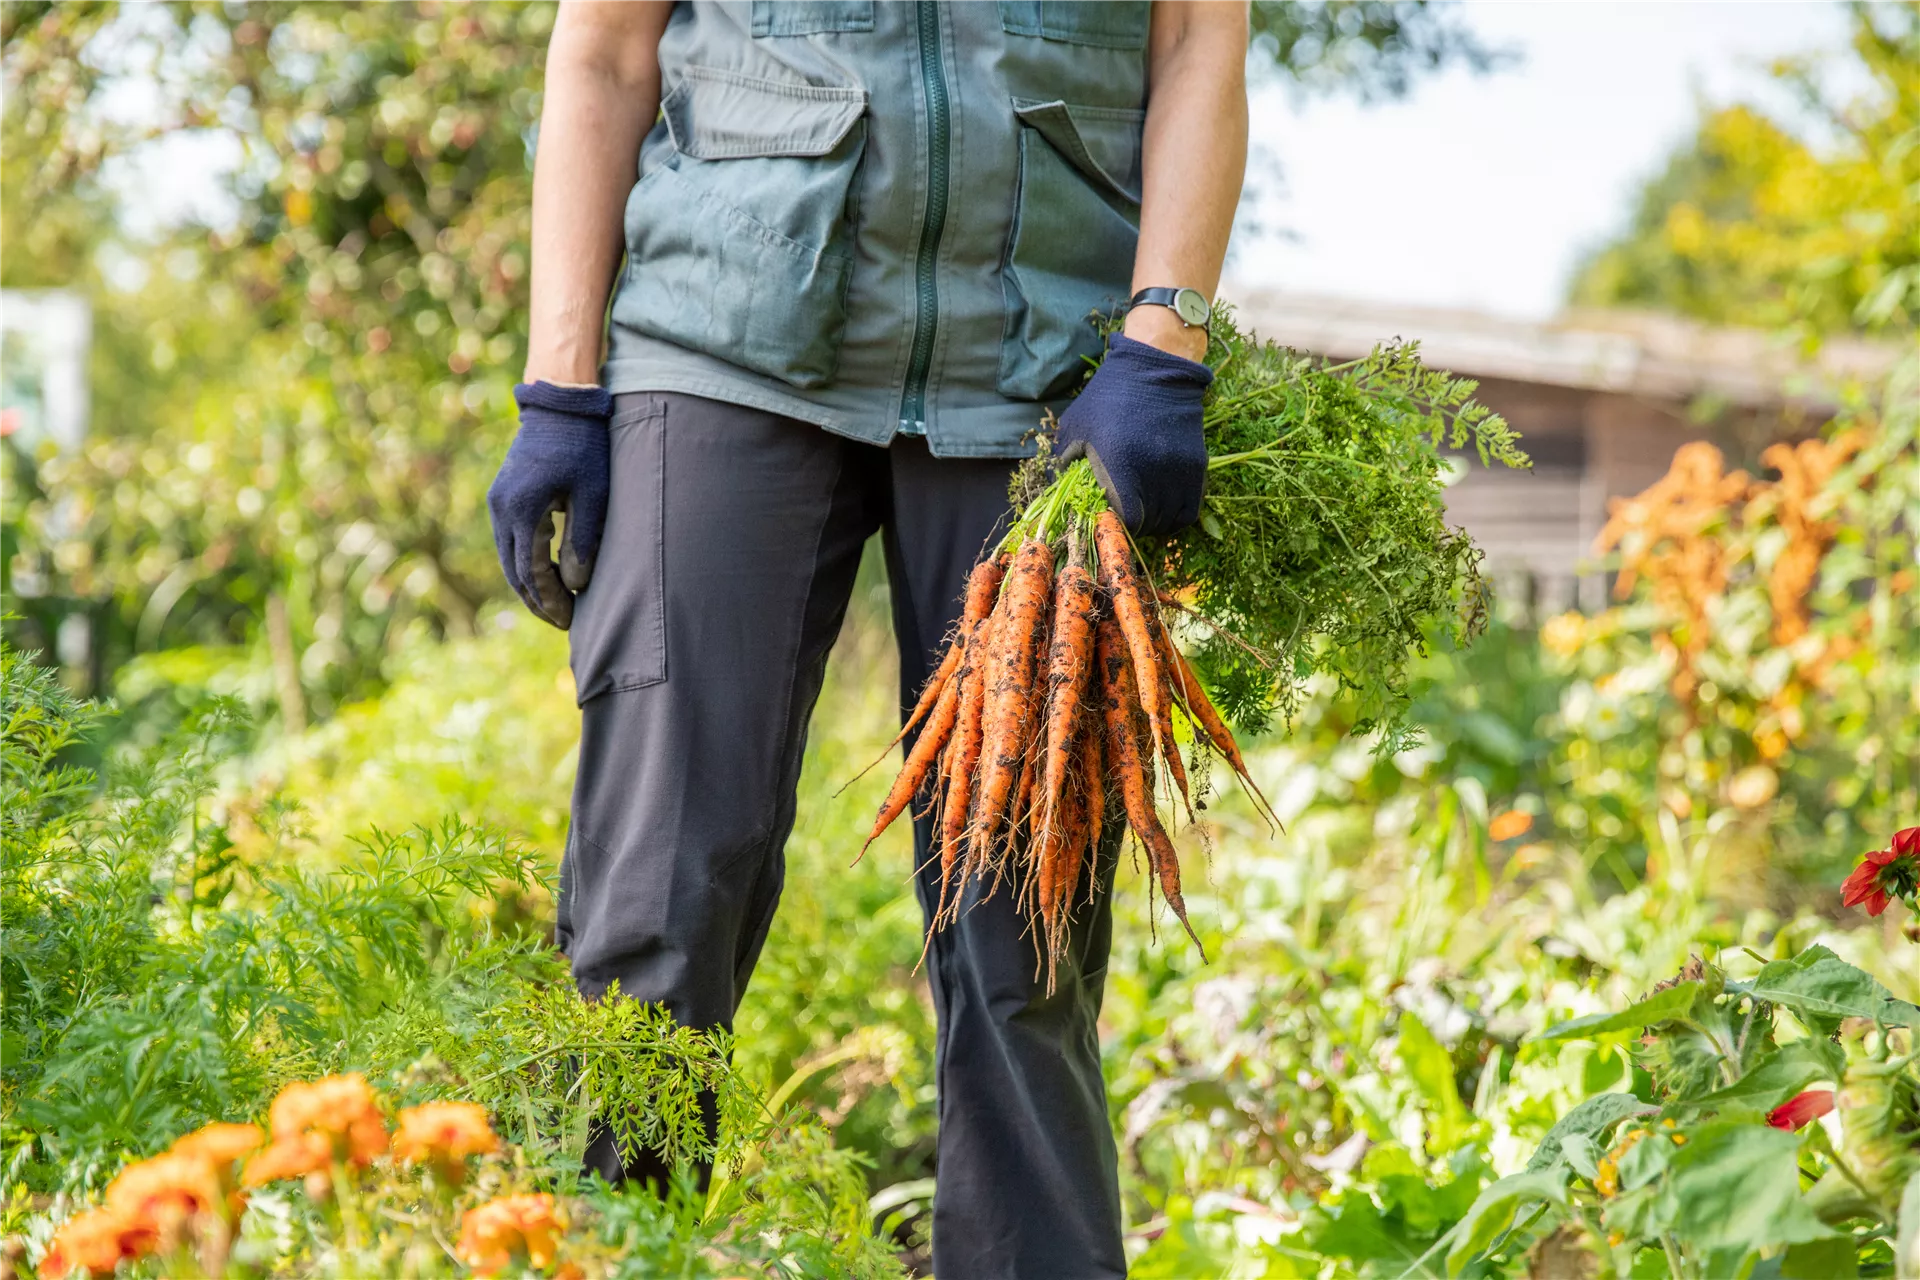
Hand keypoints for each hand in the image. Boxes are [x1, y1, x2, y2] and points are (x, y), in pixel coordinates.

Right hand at [486, 382, 611, 629]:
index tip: (570, 619)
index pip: (532, 572)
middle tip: (563, 621)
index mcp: (522, 511)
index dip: (551, 600)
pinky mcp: (504, 496)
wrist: (560, 405)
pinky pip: (511, 541)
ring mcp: (498, 502)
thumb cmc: (583, 446)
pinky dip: (526, 563)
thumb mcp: (593, 494)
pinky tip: (548, 574)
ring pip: (509, 559)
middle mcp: (501, 510)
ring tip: (556, 604)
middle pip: (514, 572)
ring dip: (530, 584)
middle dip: (538, 600)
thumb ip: (583, 540)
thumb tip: (577, 584)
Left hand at [1056, 333, 1211, 536]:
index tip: (1109, 518)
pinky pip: (1190, 512)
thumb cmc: (1107, 399)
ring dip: (1154, 524)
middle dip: (1134, 528)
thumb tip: (1059, 497)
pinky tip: (1162, 511)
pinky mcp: (1197, 466)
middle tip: (1122, 517)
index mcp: (1120, 464)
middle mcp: (1154, 471)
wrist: (1154, 369)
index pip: (1128, 521)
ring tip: (1141, 514)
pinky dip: (1175, 519)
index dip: (1118, 525)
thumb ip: (1063, 464)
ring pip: (1169, 521)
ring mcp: (1179, 470)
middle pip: (1148, 524)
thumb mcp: (1075, 427)